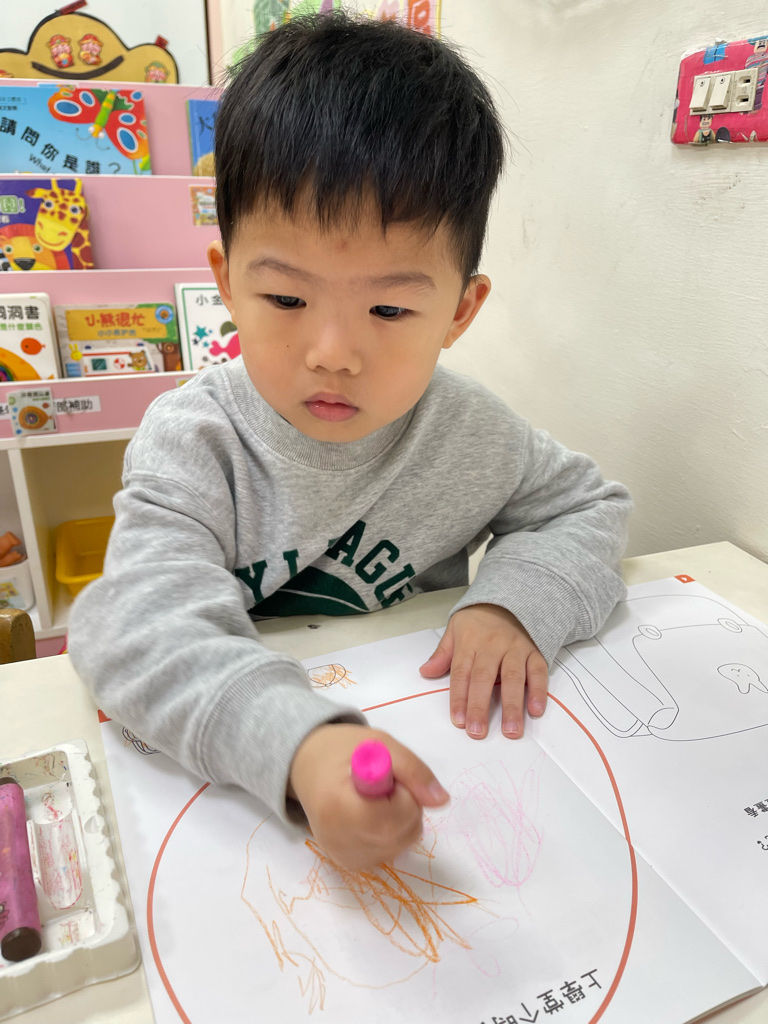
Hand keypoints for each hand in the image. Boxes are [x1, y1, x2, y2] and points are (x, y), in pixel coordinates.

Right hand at [288, 723, 449, 870]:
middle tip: (384, 784)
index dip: (402, 795)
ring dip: (401, 820)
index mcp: (338, 807)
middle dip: (405, 806)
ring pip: (399, 845)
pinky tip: (372, 814)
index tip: (388, 776)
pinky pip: (389, 851)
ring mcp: (341, 857)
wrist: (308, 766)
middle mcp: (336, 841)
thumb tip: (442, 801)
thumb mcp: (381, 744)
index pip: (393, 819)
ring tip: (376, 798)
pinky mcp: (348, 864)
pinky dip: (391, 832)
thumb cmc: (344, 750)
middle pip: (399, 835)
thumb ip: (414, 770)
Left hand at [419, 604, 547, 739]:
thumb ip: (443, 653)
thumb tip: (425, 672)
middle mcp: (492, 646)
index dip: (459, 698)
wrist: (510, 597)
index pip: (461, 673)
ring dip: (512, 706)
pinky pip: (538, 672)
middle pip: (484, 679)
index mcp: (470, 642)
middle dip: (480, 706)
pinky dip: (538, 691)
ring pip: (513, 678)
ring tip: (511, 731)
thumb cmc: (478, 618)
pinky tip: (535, 710)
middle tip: (478, 732)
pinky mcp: (535, 651)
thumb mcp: (455, 628)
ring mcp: (515, 649)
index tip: (458, 721)